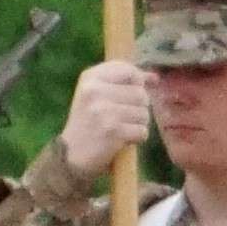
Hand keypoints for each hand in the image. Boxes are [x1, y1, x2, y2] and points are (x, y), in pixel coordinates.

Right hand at [60, 57, 156, 174]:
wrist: (71, 155)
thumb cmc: (90, 121)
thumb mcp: (98, 95)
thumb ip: (126, 83)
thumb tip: (154, 77)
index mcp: (90, 78)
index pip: (129, 70)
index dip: (137, 83)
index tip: (128, 96)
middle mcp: (95, 91)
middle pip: (141, 94)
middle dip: (138, 108)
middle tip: (120, 118)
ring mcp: (103, 111)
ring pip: (144, 113)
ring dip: (137, 124)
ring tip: (120, 128)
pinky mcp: (112, 131)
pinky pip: (142, 131)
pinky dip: (137, 138)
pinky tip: (121, 140)